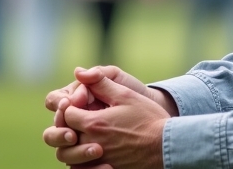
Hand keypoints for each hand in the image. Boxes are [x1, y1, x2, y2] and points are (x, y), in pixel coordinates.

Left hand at [45, 74, 169, 168]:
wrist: (167, 146)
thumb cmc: (148, 119)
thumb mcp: (125, 95)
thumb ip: (100, 83)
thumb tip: (79, 72)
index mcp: (94, 123)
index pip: (67, 114)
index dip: (70, 107)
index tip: (80, 104)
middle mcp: (92, 143)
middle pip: (65, 136)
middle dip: (68, 126)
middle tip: (79, 120)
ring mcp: (99, 159)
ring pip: (70, 156)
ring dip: (73, 145)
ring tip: (83, 137)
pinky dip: (82, 162)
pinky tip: (90, 154)